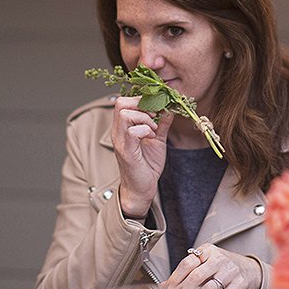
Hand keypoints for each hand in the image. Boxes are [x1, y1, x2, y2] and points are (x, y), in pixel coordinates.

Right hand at [111, 95, 173, 217]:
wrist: (141, 188)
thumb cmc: (147, 164)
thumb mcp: (158, 139)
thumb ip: (163, 122)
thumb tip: (171, 107)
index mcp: (123, 126)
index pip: (123, 100)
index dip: (141, 99)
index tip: (156, 109)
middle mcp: (118, 131)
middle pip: (120, 103)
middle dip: (141, 105)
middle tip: (153, 117)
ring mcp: (121, 141)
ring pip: (125, 114)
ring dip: (144, 118)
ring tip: (153, 129)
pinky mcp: (127, 152)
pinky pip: (132, 132)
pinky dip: (145, 130)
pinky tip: (151, 137)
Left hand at [161, 244, 261, 288]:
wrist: (250, 270)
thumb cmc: (223, 268)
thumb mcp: (204, 264)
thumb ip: (184, 274)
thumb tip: (163, 287)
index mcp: (207, 251)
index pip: (186, 264)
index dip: (174, 280)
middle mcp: (218, 259)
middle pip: (195, 277)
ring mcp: (230, 271)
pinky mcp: (240, 284)